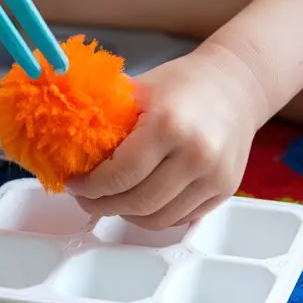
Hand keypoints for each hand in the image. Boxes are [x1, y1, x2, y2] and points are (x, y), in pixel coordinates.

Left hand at [67, 44, 264, 230]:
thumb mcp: (140, 88)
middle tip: (86, 198)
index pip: (120, 174)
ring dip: (126, 216)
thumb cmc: (184, 82)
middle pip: (137, 203)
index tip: (75, 183)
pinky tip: (140, 201)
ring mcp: (213, 177)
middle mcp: (195, 154)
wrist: (237, 84)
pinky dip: (154, 216)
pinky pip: (180, 219)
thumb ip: (107, 115)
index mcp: (169, 124)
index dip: (90, 187)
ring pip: (158, 220)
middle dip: (102, 205)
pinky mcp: (224, 191)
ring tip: (111, 200)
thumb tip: (65, 138)